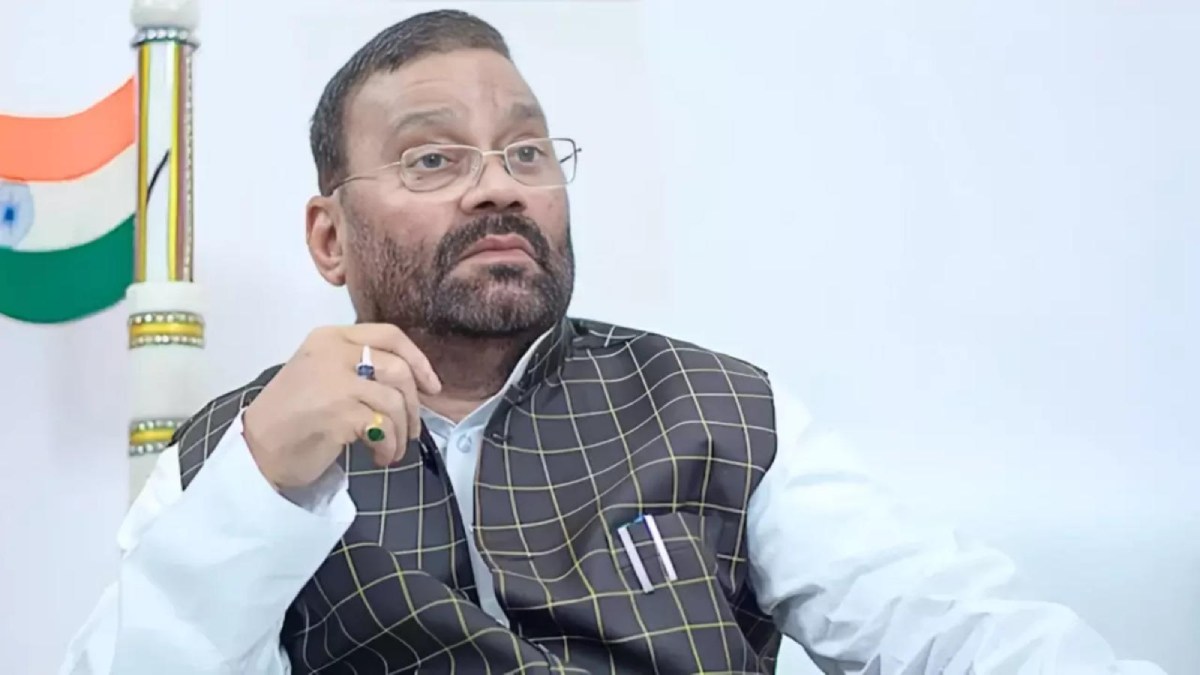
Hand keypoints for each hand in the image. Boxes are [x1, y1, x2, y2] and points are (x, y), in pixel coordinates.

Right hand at [240, 324, 441, 489]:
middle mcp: (333, 353)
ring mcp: (335, 382)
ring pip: (394, 401)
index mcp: (330, 338)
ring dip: (402, 431)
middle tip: (412, 430)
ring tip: (393, 449)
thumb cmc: (294, 415)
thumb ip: (360, 367)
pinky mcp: (338, 412)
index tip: (432, 386)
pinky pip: (383, 427)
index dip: (419, 360)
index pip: (389, 335)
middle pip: (398, 369)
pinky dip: (389, 445)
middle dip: (414, 405)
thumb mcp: (323, 374)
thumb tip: (414, 382)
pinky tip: (380, 456)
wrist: (258, 449)